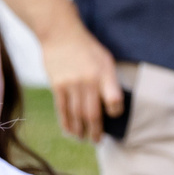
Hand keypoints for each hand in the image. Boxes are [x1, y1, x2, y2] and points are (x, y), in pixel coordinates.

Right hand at [39, 17, 123, 143]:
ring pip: (77, 115)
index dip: (115, 112)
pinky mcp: (57, 85)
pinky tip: (70, 132)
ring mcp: (72, 84)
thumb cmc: (87, 48)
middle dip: (96, 131)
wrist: (60, 33)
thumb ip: (109, 80)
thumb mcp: (105, 59)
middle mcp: (89, 81)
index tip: (113, 115)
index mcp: (104, 74)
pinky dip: (66, 123)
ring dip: (80, 131)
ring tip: (83, 139)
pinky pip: (62, 109)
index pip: (114, 101)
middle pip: (93, 114)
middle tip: (97, 141)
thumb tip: (112, 105)